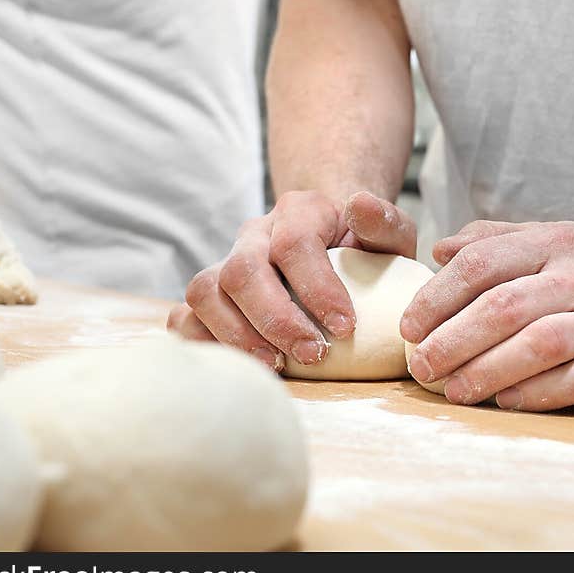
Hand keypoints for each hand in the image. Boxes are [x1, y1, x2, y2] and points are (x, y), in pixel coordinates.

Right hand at [168, 190, 415, 369]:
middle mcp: (254, 234)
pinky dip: (204, 344)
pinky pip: (184, 317)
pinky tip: (243, 367)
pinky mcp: (210, 296)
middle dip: (276, 319)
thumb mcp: (389, 235)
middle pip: (243, 270)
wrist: (335, 249)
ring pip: (205, 292)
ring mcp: (225, 263)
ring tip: (277, 366)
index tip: (346, 328)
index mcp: (299, 212)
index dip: (317, 288)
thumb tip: (360, 205)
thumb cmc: (365, 251)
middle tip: (312, 354)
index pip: (294, 244)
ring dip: (237, 335)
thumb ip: (384, 223)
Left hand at [400, 220, 573, 410]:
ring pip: (540, 344)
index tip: (408, 328)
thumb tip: (438, 249)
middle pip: (504, 306)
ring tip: (453, 390)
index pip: (482, 262)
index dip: (437, 297)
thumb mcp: (545, 247)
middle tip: (421, 366)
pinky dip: (538, 393)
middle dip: (452, 340)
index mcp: (555, 242)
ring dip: (488, 371)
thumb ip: (491, 242)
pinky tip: (506, 402)